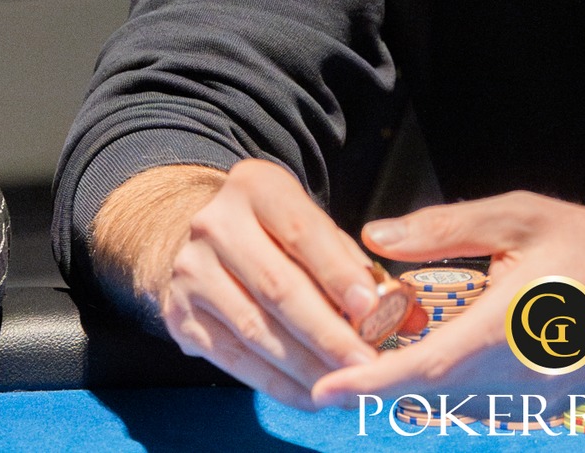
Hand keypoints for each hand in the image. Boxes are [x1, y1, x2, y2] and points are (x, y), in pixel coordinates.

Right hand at [130, 159, 404, 409]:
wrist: (204, 240)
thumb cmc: (278, 236)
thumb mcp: (312, 228)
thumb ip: (355, 265)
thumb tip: (406, 313)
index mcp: (256, 188)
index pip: (302, 232)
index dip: (337, 273)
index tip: (370, 309)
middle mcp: (215, 224)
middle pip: (278, 287)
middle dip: (327, 333)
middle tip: (367, 365)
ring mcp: (191, 272)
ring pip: (255, 329)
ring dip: (305, 366)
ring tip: (345, 387)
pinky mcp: (179, 316)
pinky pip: (233, 358)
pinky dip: (275, 383)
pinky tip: (310, 396)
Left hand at [309, 191, 584, 411]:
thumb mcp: (516, 216)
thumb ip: (443, 229)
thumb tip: (377, 238)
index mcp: (511, 323)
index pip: (428, 367)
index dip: (372, 383)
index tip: (328, 390)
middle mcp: (522, 374)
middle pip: (430, 396)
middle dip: (382, 383)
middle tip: (349, 358)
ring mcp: (535, 401)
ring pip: (452, 407)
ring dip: (415, 388)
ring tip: (393, 352)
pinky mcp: (543, 410)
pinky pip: (481, 409)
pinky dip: (451, 392)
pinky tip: (444, 358)